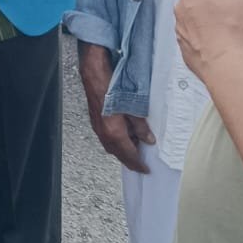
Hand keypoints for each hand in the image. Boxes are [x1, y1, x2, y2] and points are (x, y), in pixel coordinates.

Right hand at [78, 42, 153, 172]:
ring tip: (135, 146)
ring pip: (111, 145)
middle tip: (141, 161)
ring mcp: (97, 127)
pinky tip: (123, 133)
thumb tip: (148, 139)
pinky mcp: (95, 119)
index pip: (129, 156)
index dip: (138, 165)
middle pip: (118, 154)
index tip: (146, 169)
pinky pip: (107, 136)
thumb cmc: (111, 86)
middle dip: (130, 159)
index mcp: (114, 132)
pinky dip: (116, 140)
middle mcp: (104, 133)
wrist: (93, 72)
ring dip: (123, 149)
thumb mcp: (133, 107)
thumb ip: (141, 126)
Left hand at [174, 0, 242, 86]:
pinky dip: (206, 35)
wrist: (227, 69)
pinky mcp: (184, 46)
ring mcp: (180, 28)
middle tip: (236, 10)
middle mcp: (182, 8)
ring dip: (210, 18)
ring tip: (230, 28)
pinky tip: (222, 42)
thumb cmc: (236, 33)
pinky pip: (194, 34)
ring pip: (197, 15)